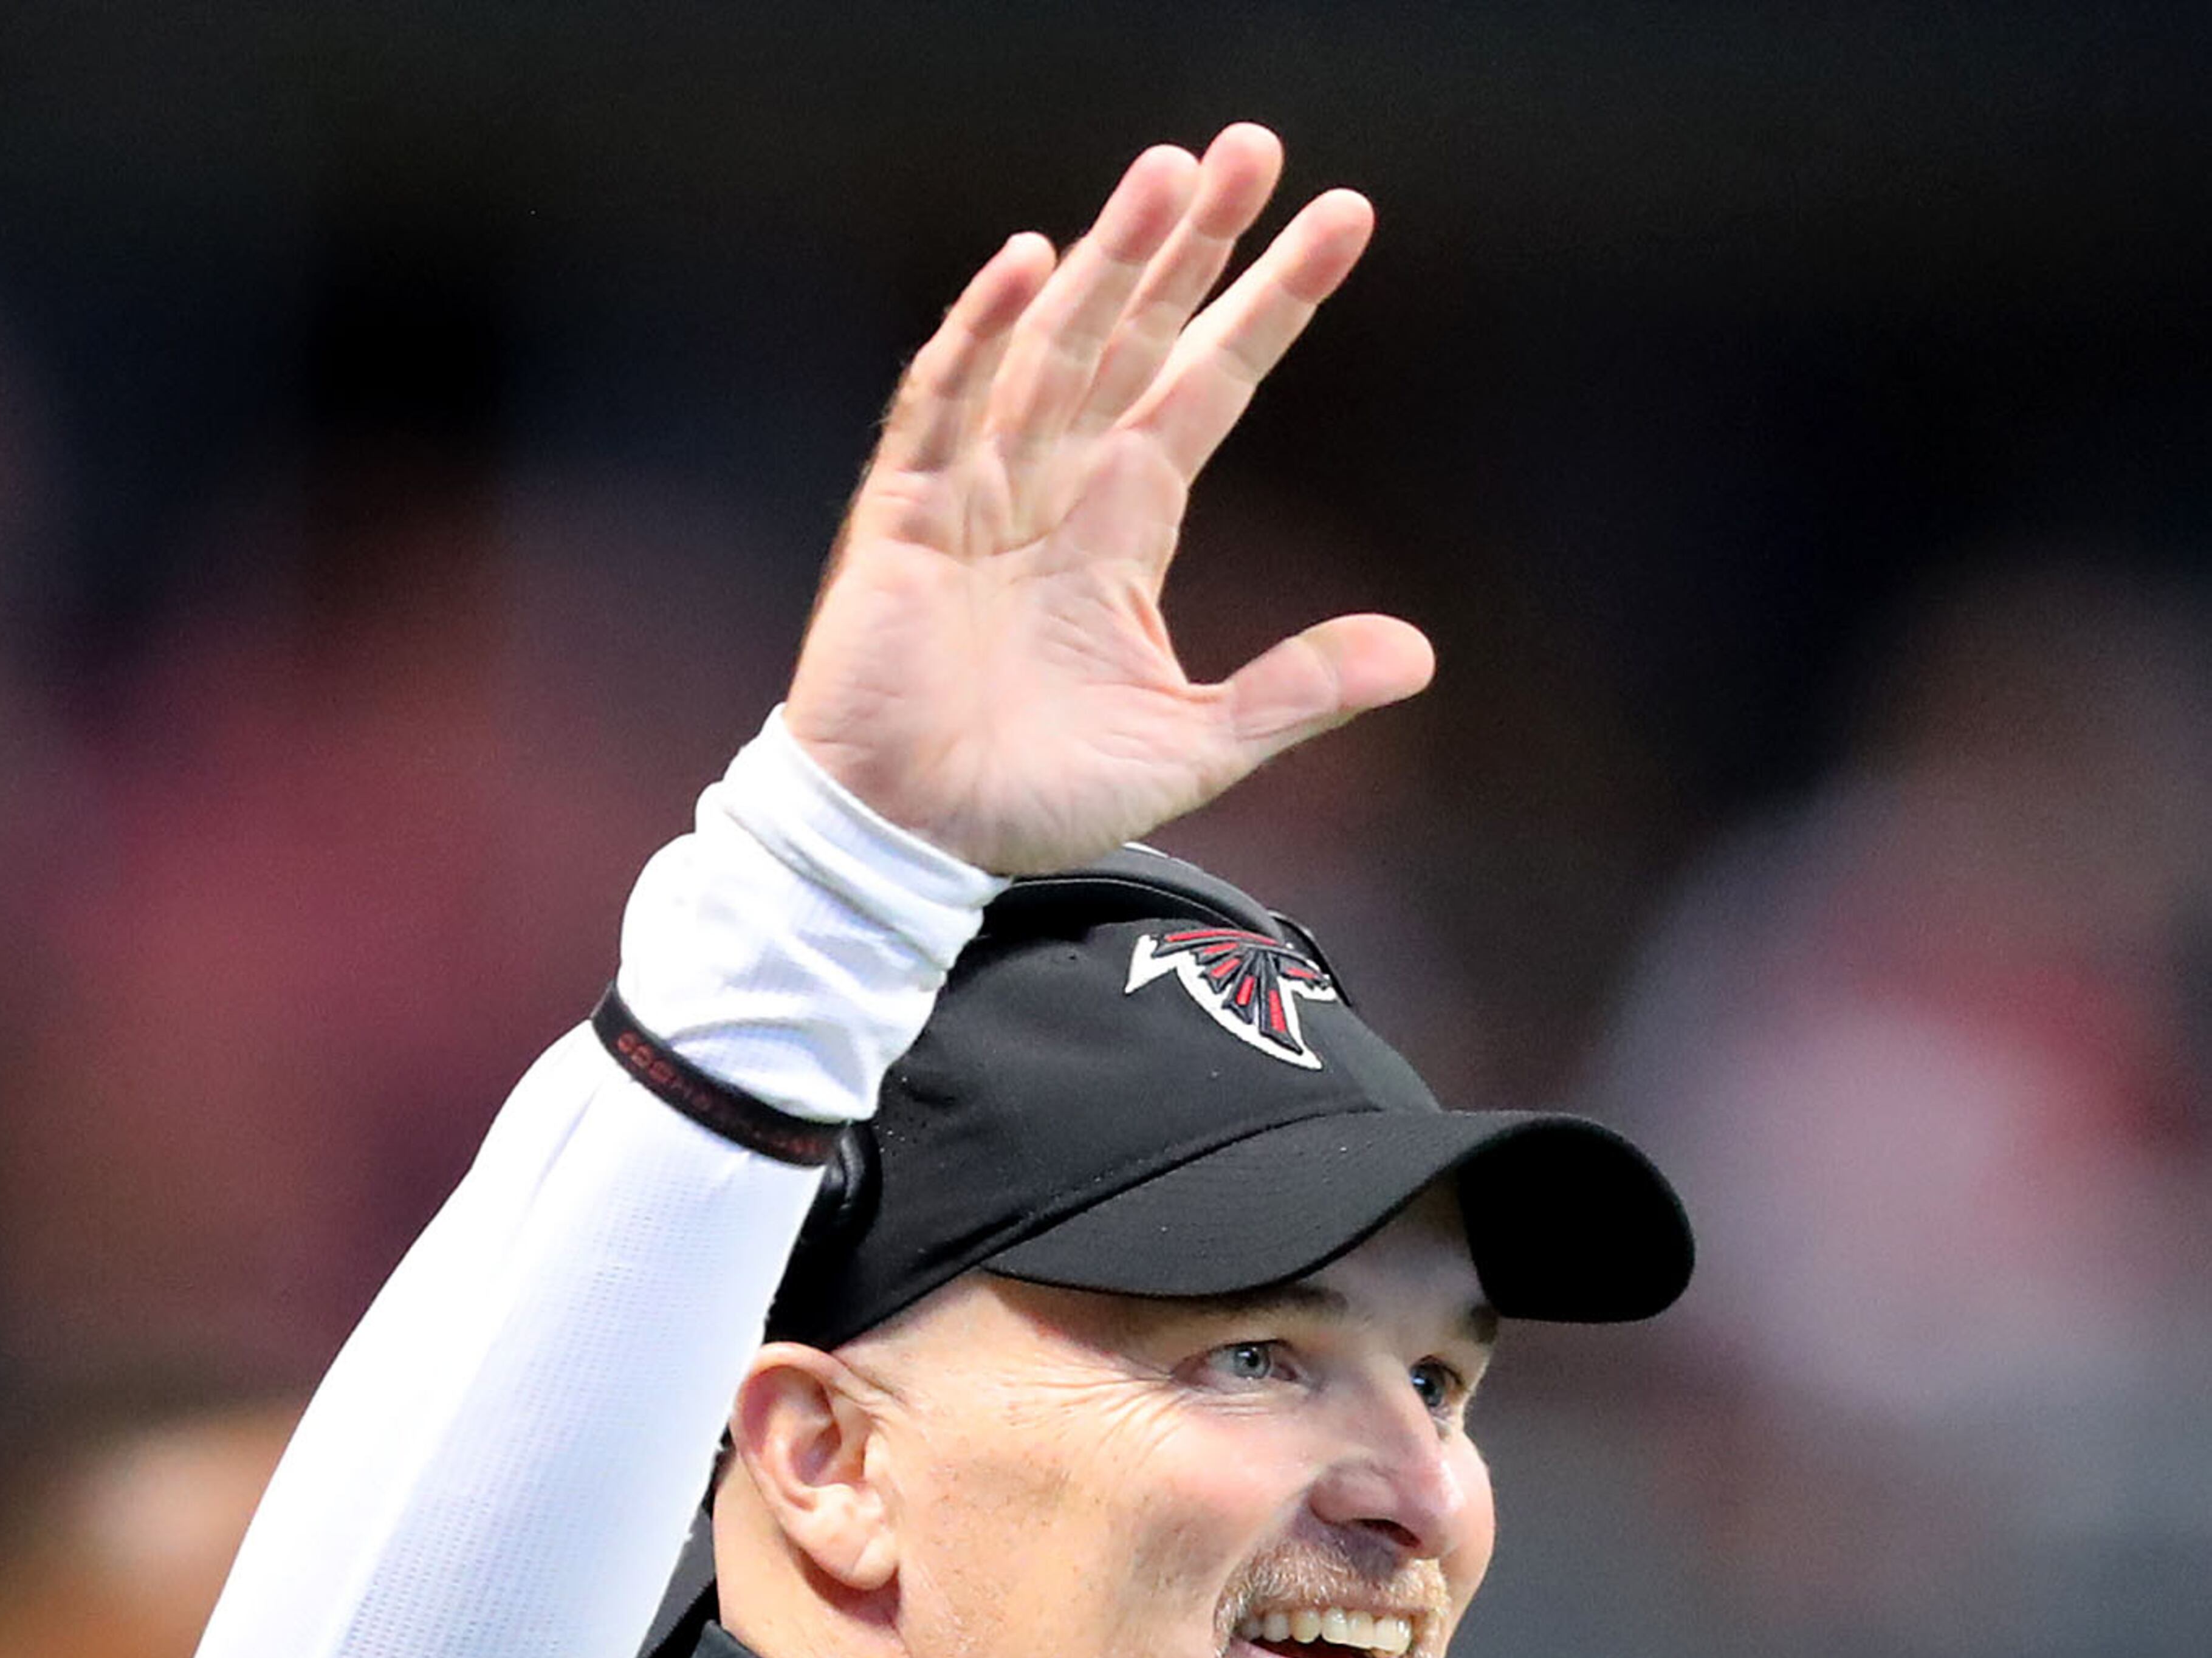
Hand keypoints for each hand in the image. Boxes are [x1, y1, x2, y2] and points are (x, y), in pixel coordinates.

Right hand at [782, 126, 1433, 878]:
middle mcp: (1056, 488)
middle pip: (1136, 338)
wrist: (914, 844)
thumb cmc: (1034, 798)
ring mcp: (979, 493)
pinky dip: (979, 336)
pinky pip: (943, 406)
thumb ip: (1296, 693)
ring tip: (1168, 173)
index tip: (1340, 221)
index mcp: (1122, 529)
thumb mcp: (1190, 750)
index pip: (1209, 387)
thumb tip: (1418, 656)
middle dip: (1193, 245)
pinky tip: (1027, 265)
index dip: (1270, 306)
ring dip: (1107, 259)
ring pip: (1052, 349)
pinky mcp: (907, 519)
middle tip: (1252, 146)